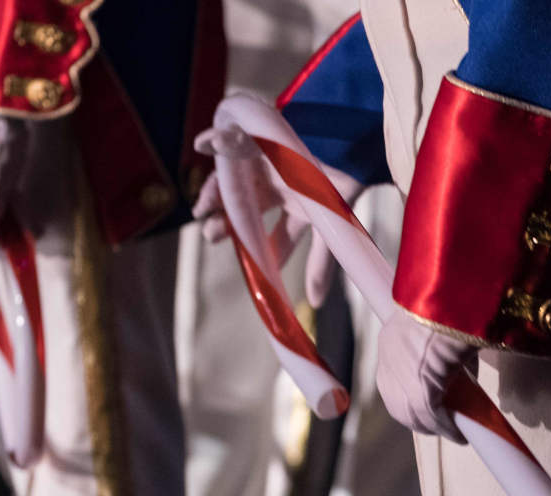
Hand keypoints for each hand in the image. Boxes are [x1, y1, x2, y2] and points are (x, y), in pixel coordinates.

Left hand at [192, 126, 362, 307]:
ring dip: (213, 195)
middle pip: (246, 211)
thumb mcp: (331, 228)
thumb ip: (320, 265)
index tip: (250, 268)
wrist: (349, 138)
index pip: (276, 237)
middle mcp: (280, 185)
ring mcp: (267, 161)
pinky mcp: (256, 134)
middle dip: (226, 226)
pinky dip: (213, 141)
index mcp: (299, 206)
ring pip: (232, 183)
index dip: (260, 253)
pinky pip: (229, 138)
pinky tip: (203, 146)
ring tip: (201, 209)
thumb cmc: (344, 181)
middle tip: (212, 236)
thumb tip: (314, 305)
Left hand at [375, 311, 477, 442]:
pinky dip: (448, 430)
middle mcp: (389, 362)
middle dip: (416, 418)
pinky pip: (434, 419)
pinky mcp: (419, 394)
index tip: (425, 403)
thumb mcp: (441, 325)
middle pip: (398, 403)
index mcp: (391, 341)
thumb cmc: (450, 307)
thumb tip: (463, 370)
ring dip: (432, 427)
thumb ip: (444, 348)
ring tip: (450, 431)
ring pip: (412, 416)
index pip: (393, 378)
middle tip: (436, 424)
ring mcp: (401, 381)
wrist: (449, 305)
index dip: (408, 394)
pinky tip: (458, 436)